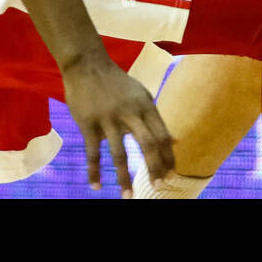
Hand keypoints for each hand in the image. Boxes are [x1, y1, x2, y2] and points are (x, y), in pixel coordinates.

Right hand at [61, 53, 174, 197]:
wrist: (88, 65)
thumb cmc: (117, 83)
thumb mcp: (141, 95)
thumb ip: (154, 118)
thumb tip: (173, 141)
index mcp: (145, 105)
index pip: (162, 135)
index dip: (168, 156)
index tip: (172, 174)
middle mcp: (130, 113)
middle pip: (147, 145)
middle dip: (155, 168)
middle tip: (159, 187)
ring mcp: (108, 119)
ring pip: (119, 154)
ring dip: (124, 178)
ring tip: (129, 196)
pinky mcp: (88, 123)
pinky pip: (93, 153)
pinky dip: (94, 171)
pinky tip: (96, 186)